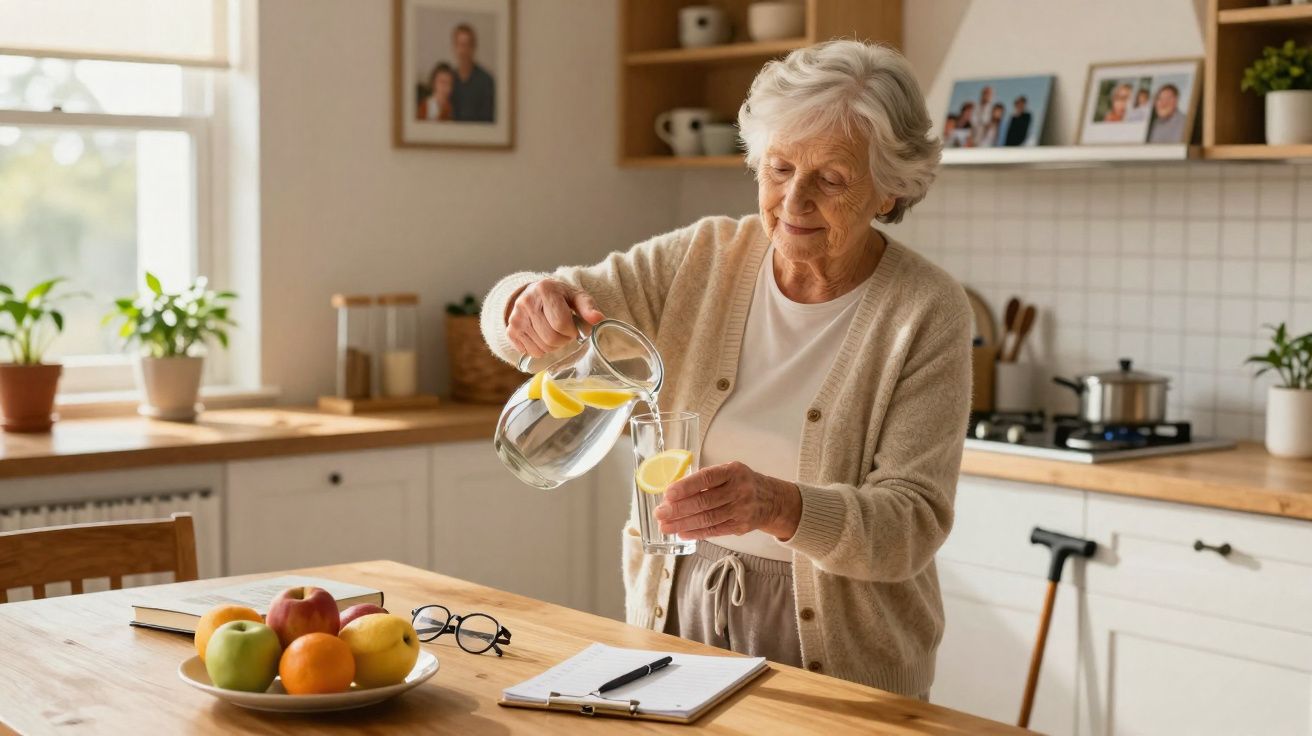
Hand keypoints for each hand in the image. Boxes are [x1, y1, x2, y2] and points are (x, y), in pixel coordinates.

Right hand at [505, 279, 604, 357]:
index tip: (573, 328)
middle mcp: (526, 302)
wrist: (534, 293)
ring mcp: (515, 317)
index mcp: (545, 290)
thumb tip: (598, 319)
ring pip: (541, 348)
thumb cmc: (560, 297)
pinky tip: (542, 337)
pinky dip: (540, 349)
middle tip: (565, 333)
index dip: (572, 331)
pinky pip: (530, 352)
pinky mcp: (510, 330)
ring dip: (553, 346)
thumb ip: (588, 307)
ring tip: (554, 334)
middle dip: (563, 341)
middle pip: (551, 338)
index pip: (561, 324)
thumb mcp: (576, 297)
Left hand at [654, 462, 801, 540]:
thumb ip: (707, 479)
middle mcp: (739, 490)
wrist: (772, 500)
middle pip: (705, 501)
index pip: (707, 478)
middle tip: (660, 513)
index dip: (686, 486)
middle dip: (679, 509)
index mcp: (733, 471)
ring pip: (708, 518)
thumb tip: (674, 492)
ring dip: (683, 524)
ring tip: (665, 526)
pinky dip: (696, 532)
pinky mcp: (740, 526)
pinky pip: (715, 530)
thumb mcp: (730, 471)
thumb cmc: (742, 483)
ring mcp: (741, 510)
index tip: (668, 493)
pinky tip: (682, 533)